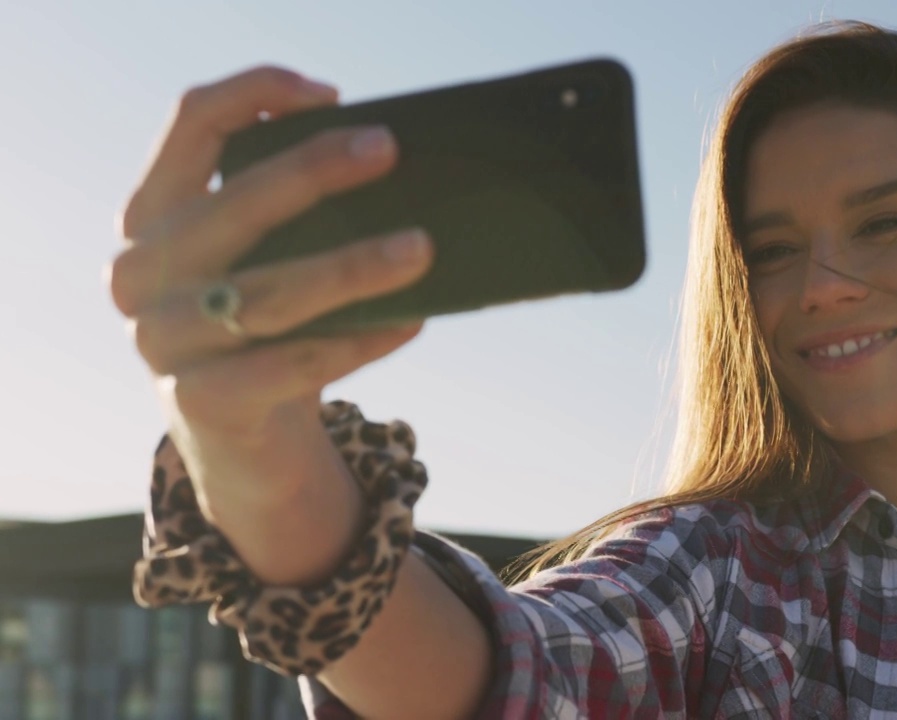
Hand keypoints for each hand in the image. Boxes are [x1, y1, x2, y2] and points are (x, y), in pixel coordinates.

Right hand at [109, 66, 434, 507]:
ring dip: (353, 267)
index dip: (256, 93)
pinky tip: (410, 321)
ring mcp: (164, 341)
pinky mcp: (202, 403)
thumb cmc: (267, 330)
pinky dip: (359, 340)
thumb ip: (292, 215)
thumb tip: (385, 170)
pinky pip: (295, 363)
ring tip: (421, 248)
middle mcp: (142, 272)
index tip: (331, 95)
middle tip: (387, 150)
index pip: (192, 123)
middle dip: (314, 171)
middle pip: (234, 204)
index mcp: (152, 215)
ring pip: (271, 293)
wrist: (243, 446)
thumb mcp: (261, 262)